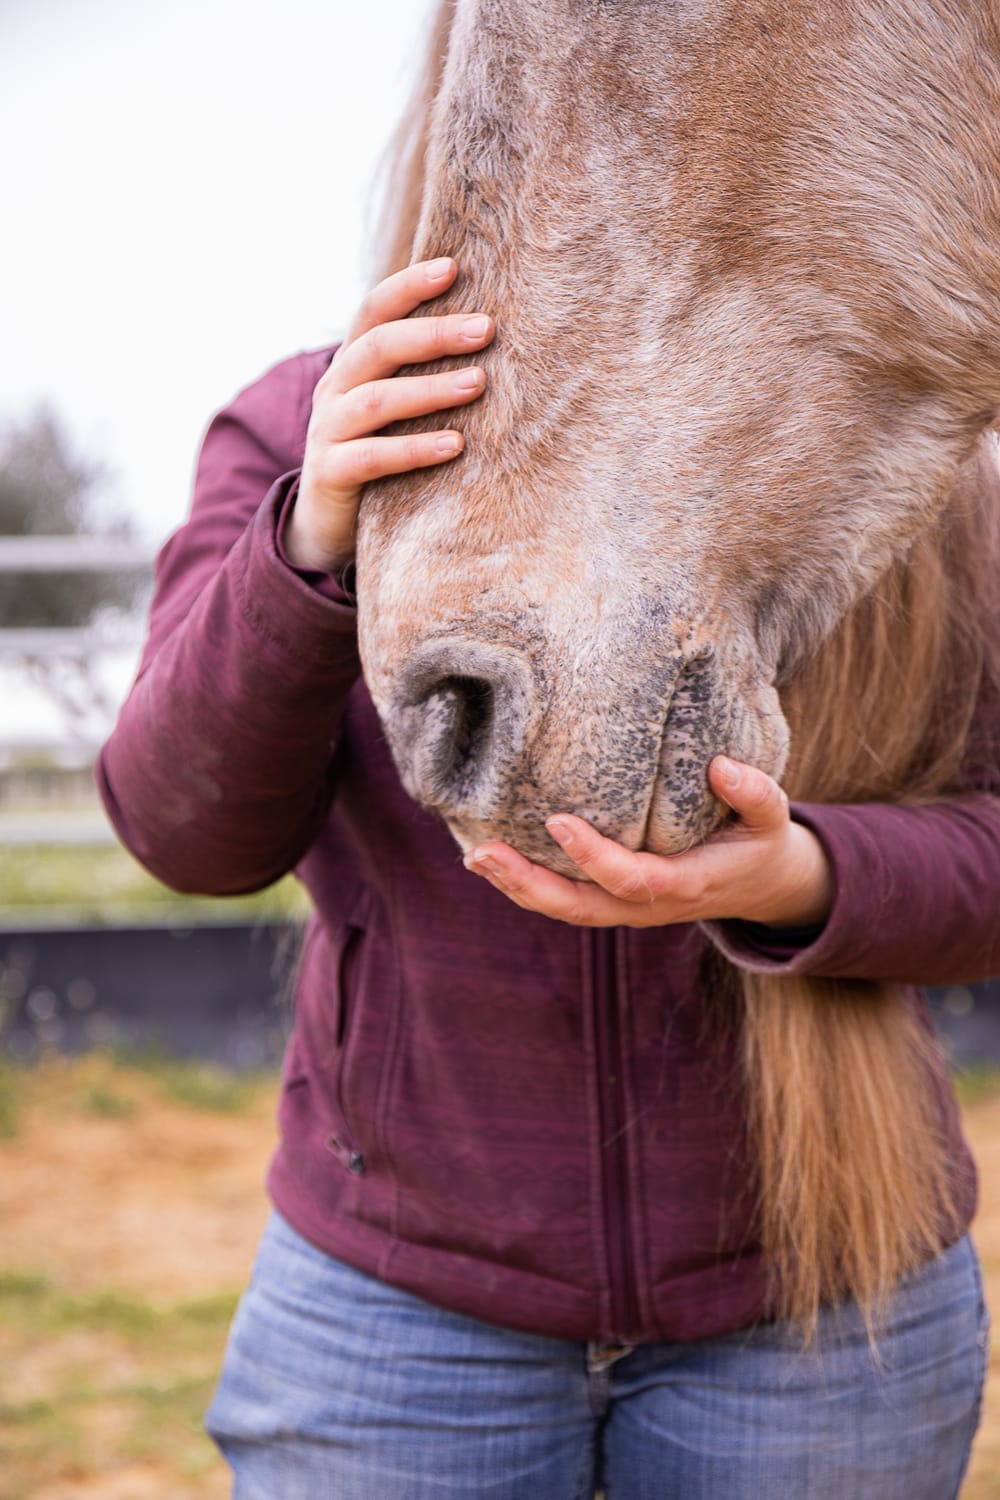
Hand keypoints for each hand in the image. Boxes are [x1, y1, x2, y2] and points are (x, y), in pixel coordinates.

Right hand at [283, 258, 494, 573]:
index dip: (408, 287)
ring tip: (478, 383)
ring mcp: (327, 431)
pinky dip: (414, 449)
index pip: (373, 311)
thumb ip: (419, 373)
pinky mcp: (331, 473)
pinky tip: (455, 446)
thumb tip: (489, 333)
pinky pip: (373, 457)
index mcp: (350, 365)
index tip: (453, 268)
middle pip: (378, 348)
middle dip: (433, 334)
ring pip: (376, 400)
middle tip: (485, 328)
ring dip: (430, 389)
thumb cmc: (376, 453)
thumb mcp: (391, 406)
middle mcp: (333, 390)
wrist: (325, 523)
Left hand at [463, 756, 833, 929]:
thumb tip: (720, 765)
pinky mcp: (611, 900)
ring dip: (517, 887)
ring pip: (565, 910)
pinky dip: (525, 883)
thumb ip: (754, 793)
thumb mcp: (773, 818)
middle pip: (581, 909)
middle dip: (530, 885)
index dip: (594, 857)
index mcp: (687, 885)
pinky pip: (564, 900)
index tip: (558, 820)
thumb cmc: (759, 843)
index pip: (633, 879)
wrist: (759, 885)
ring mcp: (626, 909)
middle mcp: (649, 905)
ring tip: (473, 856)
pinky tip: (490, 857)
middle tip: (483, 854)